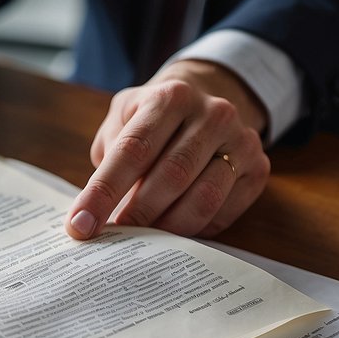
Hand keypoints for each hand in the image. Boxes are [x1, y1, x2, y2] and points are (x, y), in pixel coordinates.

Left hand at [65, 59, 270, 239]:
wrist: (211, 96)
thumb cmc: (154, 117)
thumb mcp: (124, 117)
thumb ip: (108, 154)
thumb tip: (91, 212)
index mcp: (171, 97)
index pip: (132, 151)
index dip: (103, 192)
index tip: (80, 225)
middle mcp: (213, 114)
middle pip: (171, 177)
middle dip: (137, 215)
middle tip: (113, 239)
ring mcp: (242, 141)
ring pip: (203, 199)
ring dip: (167, 228)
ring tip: (142, 240)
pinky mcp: (258, 169)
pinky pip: (223, 213)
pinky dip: (194, 231)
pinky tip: (174, 233)